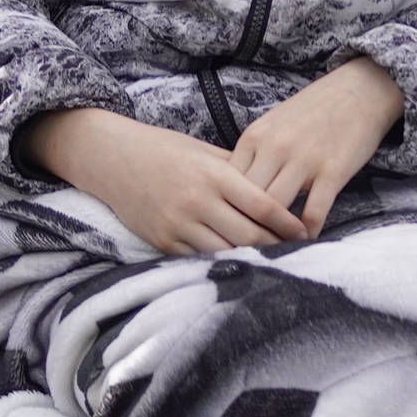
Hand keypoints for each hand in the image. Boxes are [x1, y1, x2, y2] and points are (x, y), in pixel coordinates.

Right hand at [27, 106, 300, 256]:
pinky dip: (222, 263)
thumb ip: (239, 171)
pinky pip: (200, 259)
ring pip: (226, 252)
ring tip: (273, 262)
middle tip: (296, 252)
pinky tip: (238, 265)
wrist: (112, 158)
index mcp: (214, 175)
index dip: (288, 223)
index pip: (263, 205)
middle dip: (277, 247)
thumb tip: (278, 187)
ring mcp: (178, 224)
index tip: (305, 231)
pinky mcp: (163, 241)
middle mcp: (197, 201)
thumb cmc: (167, 151)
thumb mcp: (205, 152)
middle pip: (249, 236)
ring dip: (252, 259)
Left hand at [232, 57, 404, 235]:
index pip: (228, 184)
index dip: (227, 209)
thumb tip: (235, 189)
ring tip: (273, 250)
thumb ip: (254, 154)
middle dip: (246, 226)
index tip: (229, 228)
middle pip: (247, 200)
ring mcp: (304, 160)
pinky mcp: (333, 171)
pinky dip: (307, 232)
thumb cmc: (313, 110)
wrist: (358, 91)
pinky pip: (314, 212)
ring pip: (276, 209)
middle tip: (246, 248)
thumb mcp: (272, 124)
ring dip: (274, 233)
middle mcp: (274, 149)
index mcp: (254, 137)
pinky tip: (305, 240)